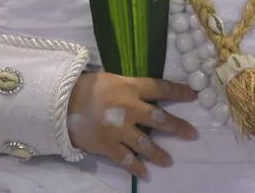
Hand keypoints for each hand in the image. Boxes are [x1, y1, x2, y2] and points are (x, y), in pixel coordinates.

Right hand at [67, 73, 198, 178]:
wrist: (61, 103)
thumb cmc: (87, 87)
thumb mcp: (112, 79)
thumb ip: (131, 88)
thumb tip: (149, 93)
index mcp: (130, 88)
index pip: (160, 88)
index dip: (178, 92)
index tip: (193, 96)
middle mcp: (129, 108)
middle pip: (159, 118)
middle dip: (178, 127)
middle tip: (192, 134)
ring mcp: (119, 130)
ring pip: (145, 144)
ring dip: (159, 153)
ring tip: (168, 161)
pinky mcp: (108, 146)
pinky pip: (126, 160)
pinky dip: (136, 168)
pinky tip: (145, 174)